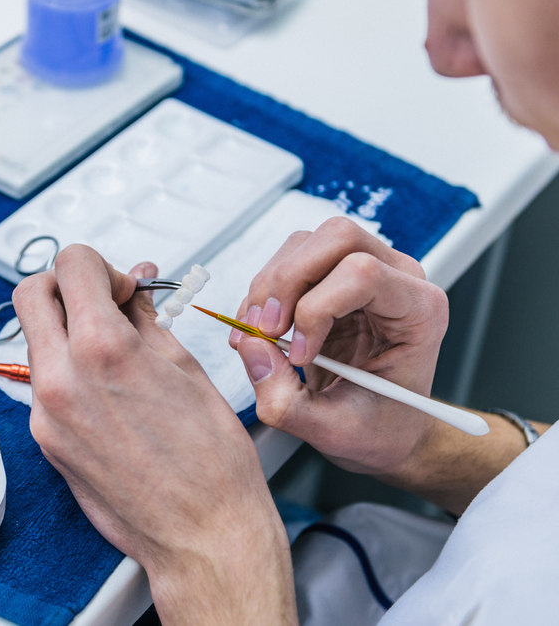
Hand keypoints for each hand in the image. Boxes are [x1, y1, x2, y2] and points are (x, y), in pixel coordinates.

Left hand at [13, 245, 294, 624]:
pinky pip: (42, 383)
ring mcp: (45, 413)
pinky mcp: (45, 440)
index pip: (71, 264)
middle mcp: (61, 379)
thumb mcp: (186, 368)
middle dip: (65, 285)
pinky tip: (106, 385)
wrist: (202, 533)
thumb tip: (132, 291)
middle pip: (31, 294)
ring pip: (34, 339)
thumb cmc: (210, 464)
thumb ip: (145, 319)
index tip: (121, 285)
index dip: (101, 265)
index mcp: (102, 350)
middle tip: (101, 301)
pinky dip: (66, 369)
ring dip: (64, 329)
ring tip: (112, 348)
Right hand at [231, 218, 450, 481]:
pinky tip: (260, 333)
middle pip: (336, 238)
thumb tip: (251, 347)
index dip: (316, 309)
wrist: (384, 426)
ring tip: (260, 337)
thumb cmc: (378, 427)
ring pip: (305, 244)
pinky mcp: (331, 276)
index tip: (300, 356)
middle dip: (287, 282)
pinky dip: (262, 295)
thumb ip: (285, 399)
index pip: (364, 273)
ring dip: (269, 288)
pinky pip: (287, 261)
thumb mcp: (333, 432)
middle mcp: (398, 278)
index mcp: (419, 312)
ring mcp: (364, 269)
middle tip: (265, 332)